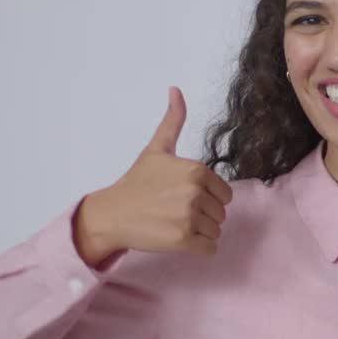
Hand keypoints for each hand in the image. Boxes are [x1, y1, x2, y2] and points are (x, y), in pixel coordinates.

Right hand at [84, 86, 232, 256]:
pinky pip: (210, 249)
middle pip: (221, 213)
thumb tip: (175, 89)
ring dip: (199, 233)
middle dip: (203, 216)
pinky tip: (177, 239)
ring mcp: (189, 217)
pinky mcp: (183, 240)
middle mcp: (195, 192)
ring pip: (216, 231)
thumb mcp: (156, 149)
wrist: (112, 214)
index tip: (181, 198)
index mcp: (196, 170)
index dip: (207, 199)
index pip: (225, 194)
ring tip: (173, 224)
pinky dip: (198, 248)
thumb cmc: (136, 183)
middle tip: (174, 212)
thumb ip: (172, 121)